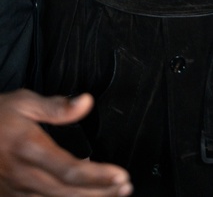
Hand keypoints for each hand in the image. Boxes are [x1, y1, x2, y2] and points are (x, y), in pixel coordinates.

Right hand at [0, 89, 132, 195]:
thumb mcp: (23, 102)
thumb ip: (56, 107)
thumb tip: (86, 102)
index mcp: (29, 148)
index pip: (70, 169)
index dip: (98, 176)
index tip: (120, 175)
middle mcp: (23, 174)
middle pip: (68, 191)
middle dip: (100, 192)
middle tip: (125, 187)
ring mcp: (16, 190)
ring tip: (113, 194)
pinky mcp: (11, 196)